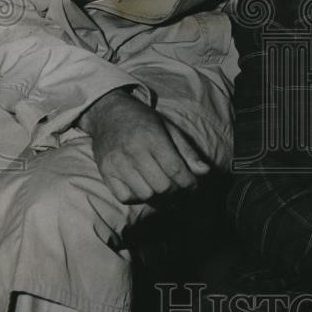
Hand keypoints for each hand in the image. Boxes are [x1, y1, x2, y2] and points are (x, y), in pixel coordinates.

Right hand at [80, 89, 208, 203]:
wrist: (108, 113)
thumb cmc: (143, 120)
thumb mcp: (169, 128)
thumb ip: (187, 151)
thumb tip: (205, 171)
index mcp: (152, 137)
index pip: (176, 169)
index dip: (189, 183)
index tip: (193, 186)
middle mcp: (133, 151)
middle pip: (162, 186)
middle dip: (175, 190)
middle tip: (178, 186)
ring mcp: (117, 163)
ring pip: (145, 195)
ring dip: (157, 195)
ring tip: (161, 186)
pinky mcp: (105, 171)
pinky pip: (125, 197)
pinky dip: (136, 196)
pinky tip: (141, 185)